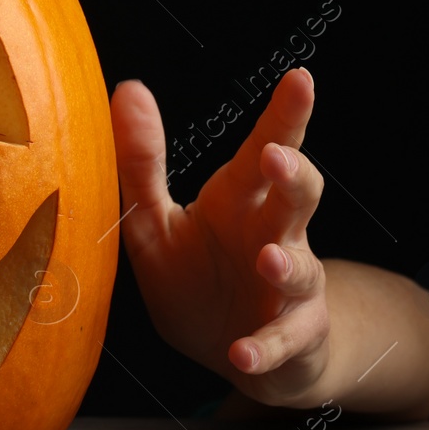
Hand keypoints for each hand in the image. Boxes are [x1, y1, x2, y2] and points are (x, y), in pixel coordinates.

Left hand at [109, 68, 329, 407]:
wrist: (233, 350)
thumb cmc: (198, 275)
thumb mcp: (157, 219)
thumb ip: (141, 161)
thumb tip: (127, 87)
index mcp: (240, 202)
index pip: (265, 150)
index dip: (285, 116)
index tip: (300, 78)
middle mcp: (275, 236)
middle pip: (297, 198)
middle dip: (293, 177)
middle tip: (278, 157)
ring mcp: (289, 289)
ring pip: (301, 269)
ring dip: (287, 264)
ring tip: (268, 257)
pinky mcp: (291, 338)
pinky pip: (282, 341)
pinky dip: (265, 347)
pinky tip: (241, 352)